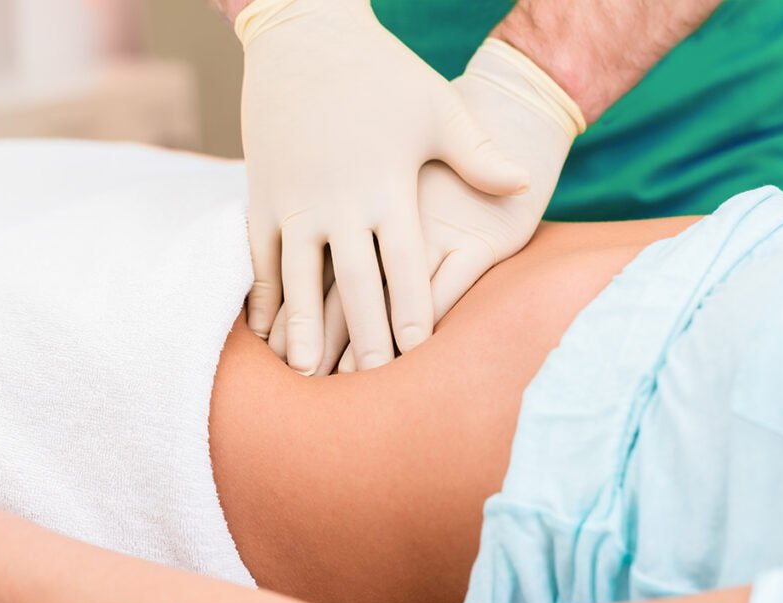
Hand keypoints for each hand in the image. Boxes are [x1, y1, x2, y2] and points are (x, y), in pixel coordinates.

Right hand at [237, 0, 529, 374]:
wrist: (305, 35)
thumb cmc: (382, 73)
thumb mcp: (438, 109)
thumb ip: (477, 155)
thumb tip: (522, 184)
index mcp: (386, 188)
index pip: (403, 268)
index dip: (411, 316)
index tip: (417, 358)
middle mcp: (337, 202)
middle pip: (353, 286)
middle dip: (362, 339)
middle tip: (369, 386)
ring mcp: (294, 200)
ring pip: (299, 280)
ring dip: (302, 330)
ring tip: (307, 373)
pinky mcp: (262, 194)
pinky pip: (260, 256)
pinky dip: (262, 295)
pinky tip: (264, 330)